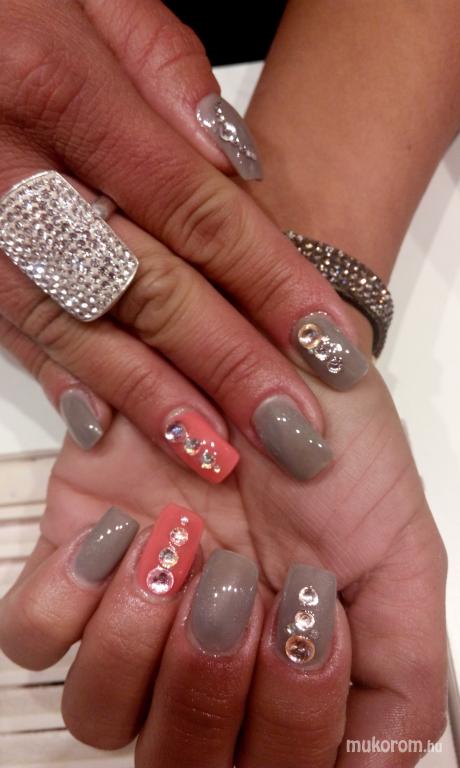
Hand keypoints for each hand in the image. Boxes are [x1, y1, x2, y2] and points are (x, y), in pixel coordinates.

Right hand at [0, 0, 366, 484]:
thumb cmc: (13, 3)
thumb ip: (166, 73)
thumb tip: (234, 170)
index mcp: (52, 83)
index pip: (192, 206)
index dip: (266, 282)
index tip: (322, 341)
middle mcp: (6, 168)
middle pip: (142, 284)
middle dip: (222, 362)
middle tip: (286, 424)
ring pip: (73, 325)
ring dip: (148, 396)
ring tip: (214, 452)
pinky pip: (13, 326)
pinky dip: (66, 377)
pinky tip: (110, 424)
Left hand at [0, 362, 446, 766]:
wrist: (272, 364)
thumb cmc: (336, 451)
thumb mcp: (401, 556)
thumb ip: (405, 675)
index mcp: (284, 678)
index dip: (291, 719)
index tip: (312, 612)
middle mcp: (206, 661)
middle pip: (178, 762)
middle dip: (214, 679)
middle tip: (241, 577)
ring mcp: (136, 616)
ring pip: (98, 715)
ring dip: (141, 639)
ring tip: (183, 542)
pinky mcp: (77, 564)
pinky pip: (32, 635)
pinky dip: (71, 598)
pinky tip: (124, 531)